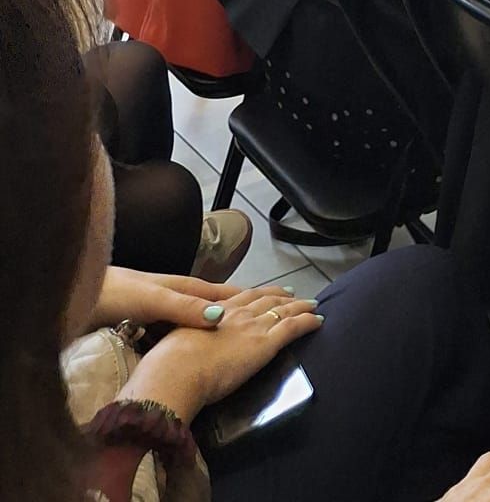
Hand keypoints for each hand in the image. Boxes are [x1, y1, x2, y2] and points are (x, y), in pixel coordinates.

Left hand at [89, 267, 294, 334]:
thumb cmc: (113, 292)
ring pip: (194, 316)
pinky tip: (191, 342)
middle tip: (263, 315)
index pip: (223, 294)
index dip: (248, 298)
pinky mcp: (141, 320)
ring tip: (234, 331)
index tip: (274, 302)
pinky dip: (190, 333)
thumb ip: (184, 309)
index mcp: (181, 287)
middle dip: (237, 309)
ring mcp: (157, 306)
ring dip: (213, 323)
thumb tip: (223, 317)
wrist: (74, 294)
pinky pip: (176, 328)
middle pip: (212, 303)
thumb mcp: (151, 299)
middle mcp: (173, 294)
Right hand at [120, 288, 322, 425]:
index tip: (265, 291)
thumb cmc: (166, 364)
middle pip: (265, 299)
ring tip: (311, 304)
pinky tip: (319, 319)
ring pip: (283, 309)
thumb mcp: (174, 344)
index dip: (256, 294)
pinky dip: (309, 321)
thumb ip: (185, 342)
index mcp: (213, 312)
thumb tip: (181, 352)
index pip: (241, 298)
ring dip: (299, 305)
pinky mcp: (265, 343)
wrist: (176, 371)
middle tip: (293, 294)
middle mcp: (236, 313)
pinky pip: (294, 327)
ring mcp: (252, 326)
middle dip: (280, 296)